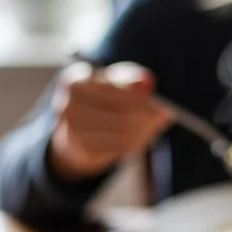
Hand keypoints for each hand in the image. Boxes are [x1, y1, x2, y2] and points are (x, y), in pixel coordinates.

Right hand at [48, 60, 174, 180]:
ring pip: (118, 132)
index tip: (152, 98)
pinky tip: (141, 137)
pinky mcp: (82, 151)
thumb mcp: (116, 83)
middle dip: (144, 113)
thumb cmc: (102, 99)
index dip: (133, 94)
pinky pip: (116, 149)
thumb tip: (147, 81)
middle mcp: (67, 106)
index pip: (108, 87)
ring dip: (143, 129)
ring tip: (155, 124)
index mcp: (74, 82)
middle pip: (114, 111)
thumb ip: (131, 80)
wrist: (79, 130)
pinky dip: (133, 144)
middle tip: (165, 113)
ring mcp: (72, 131)